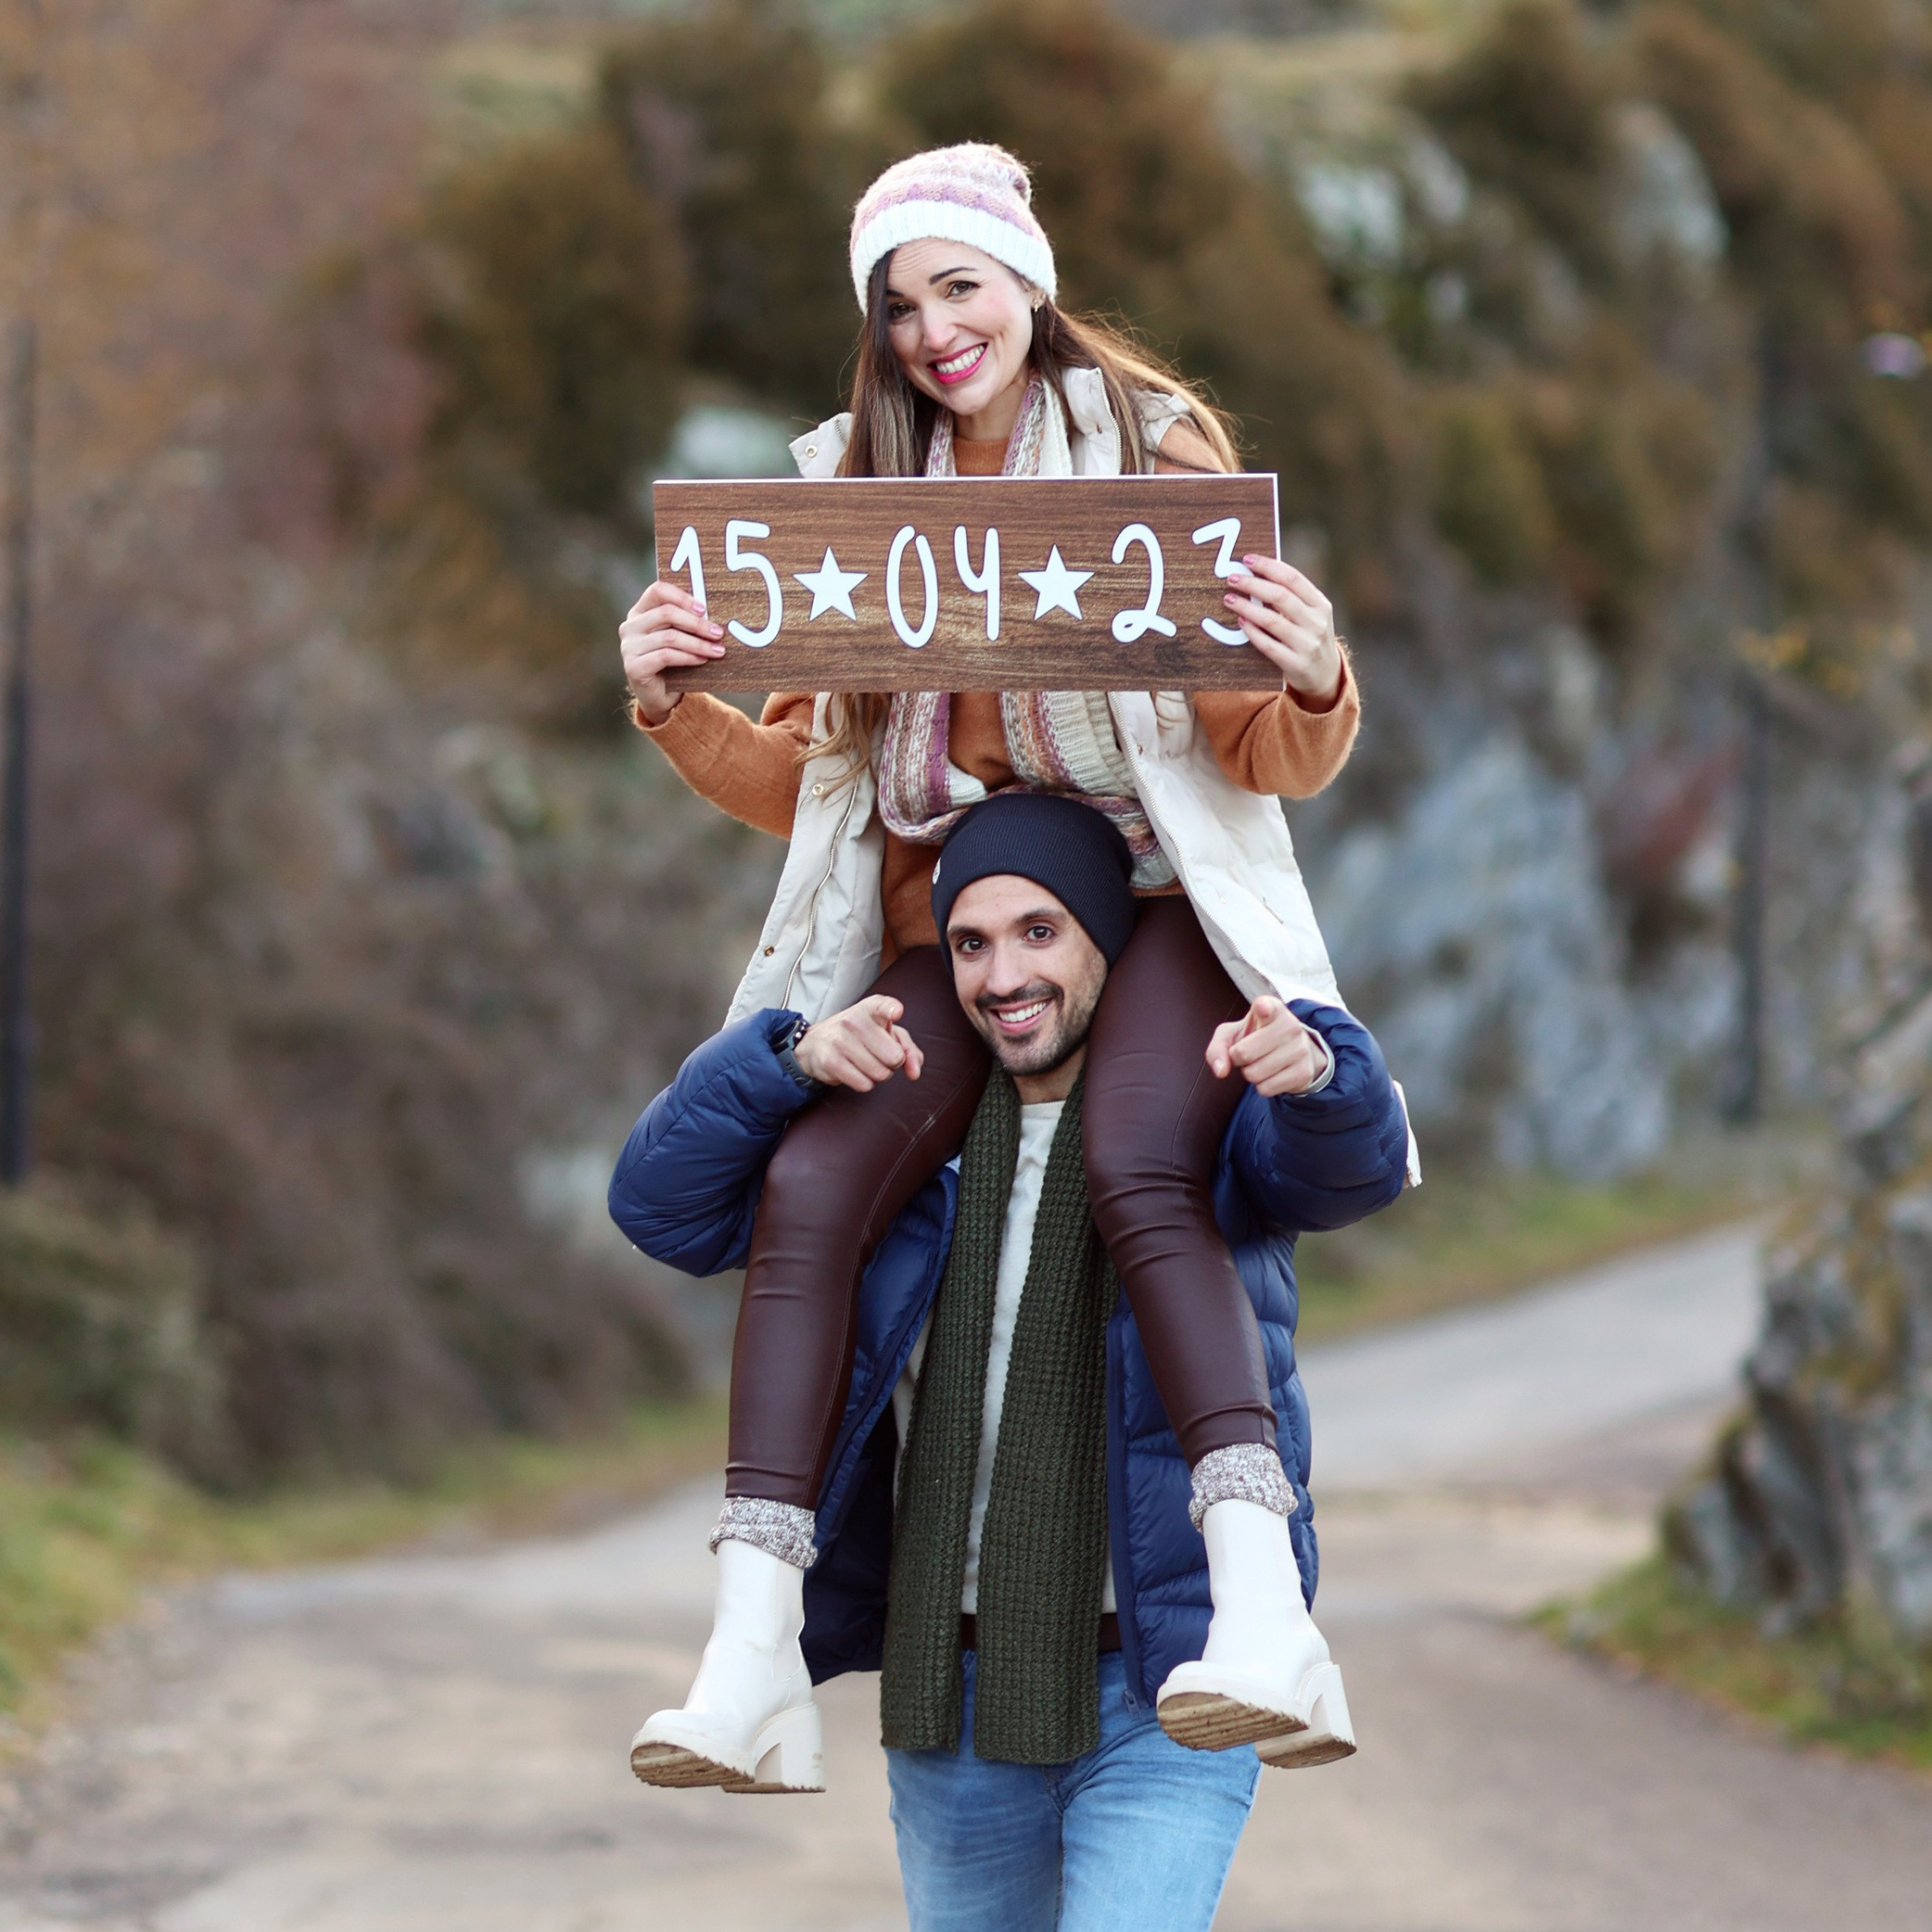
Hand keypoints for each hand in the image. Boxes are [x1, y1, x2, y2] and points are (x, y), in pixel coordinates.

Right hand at [619, 580, 725, 724]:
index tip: (703, 609)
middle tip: (718, 633)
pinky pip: (666, 656)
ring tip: (717, 650)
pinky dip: (688, 657)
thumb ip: (686, 622)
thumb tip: (711, 613)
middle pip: (666, 613)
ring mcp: (629, 647)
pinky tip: (703, 660)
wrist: (661, 698)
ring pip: (669, 637)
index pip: (658, 591)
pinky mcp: (634, 667)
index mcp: (639, 612)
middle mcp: (630, 627)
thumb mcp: (679, 638)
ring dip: (698, 643)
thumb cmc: (673, 663)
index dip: (682, 597)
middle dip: (697, 624)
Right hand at [792, 995, 925, 1092]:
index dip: (891, 1009)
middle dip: (893, 1063)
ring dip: (879, 1074)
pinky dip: (865, 1083)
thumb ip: (907, 1049)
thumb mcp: (885, 1033)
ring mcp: (839, 1040)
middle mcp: (853, 1020)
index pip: (882, 1006)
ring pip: (880, 1073)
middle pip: (894, 1056)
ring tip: (866, 1062)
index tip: (896, 1013)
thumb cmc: (860, 1036)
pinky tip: (855, 1071)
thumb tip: (915, 1071)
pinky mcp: (830, 1061)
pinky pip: (864, 1084)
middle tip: (880, 1055)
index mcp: (870, 1008)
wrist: (816, 1042)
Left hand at [1206, 996, 1327, 1097]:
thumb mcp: (1233, 1034)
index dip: (1262, 1009)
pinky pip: (1266, 1089)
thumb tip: (1221, 1071)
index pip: (1266, 1006)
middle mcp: (1290, 1026)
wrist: (1292, 1051)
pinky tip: (1272, 1074)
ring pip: (1254, 1074)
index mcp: (1273, 1009)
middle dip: (1238, 1059)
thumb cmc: (1256, 1038)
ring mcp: (1300, 1049)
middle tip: (1249, 1052)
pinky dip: (1262, 1086)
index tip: (1262, 1009)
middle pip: (1244, 1053)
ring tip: (1262, 1062)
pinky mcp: (1304, 1072)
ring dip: (1251, 1073)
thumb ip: (1218, 1047)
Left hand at [1222, 555, 1343, 705]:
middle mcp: (1317, 623)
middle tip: (1232, 578)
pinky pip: (1268, 645)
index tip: (1247, 560)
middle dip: (1253, 584)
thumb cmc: (1310, 637)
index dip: (1269, 567)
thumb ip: (1291, 597)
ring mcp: (1307, 645)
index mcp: (1321, 605)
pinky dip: (1252, 632)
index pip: (1293, 578)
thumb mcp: (1311, 615)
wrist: (1326, 675)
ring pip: (1271, 620)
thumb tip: (1257, 573)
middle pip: (1280, 596)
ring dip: (1247, 607)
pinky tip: (1240, 623)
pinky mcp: (1295, 664)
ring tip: (1229, 599)